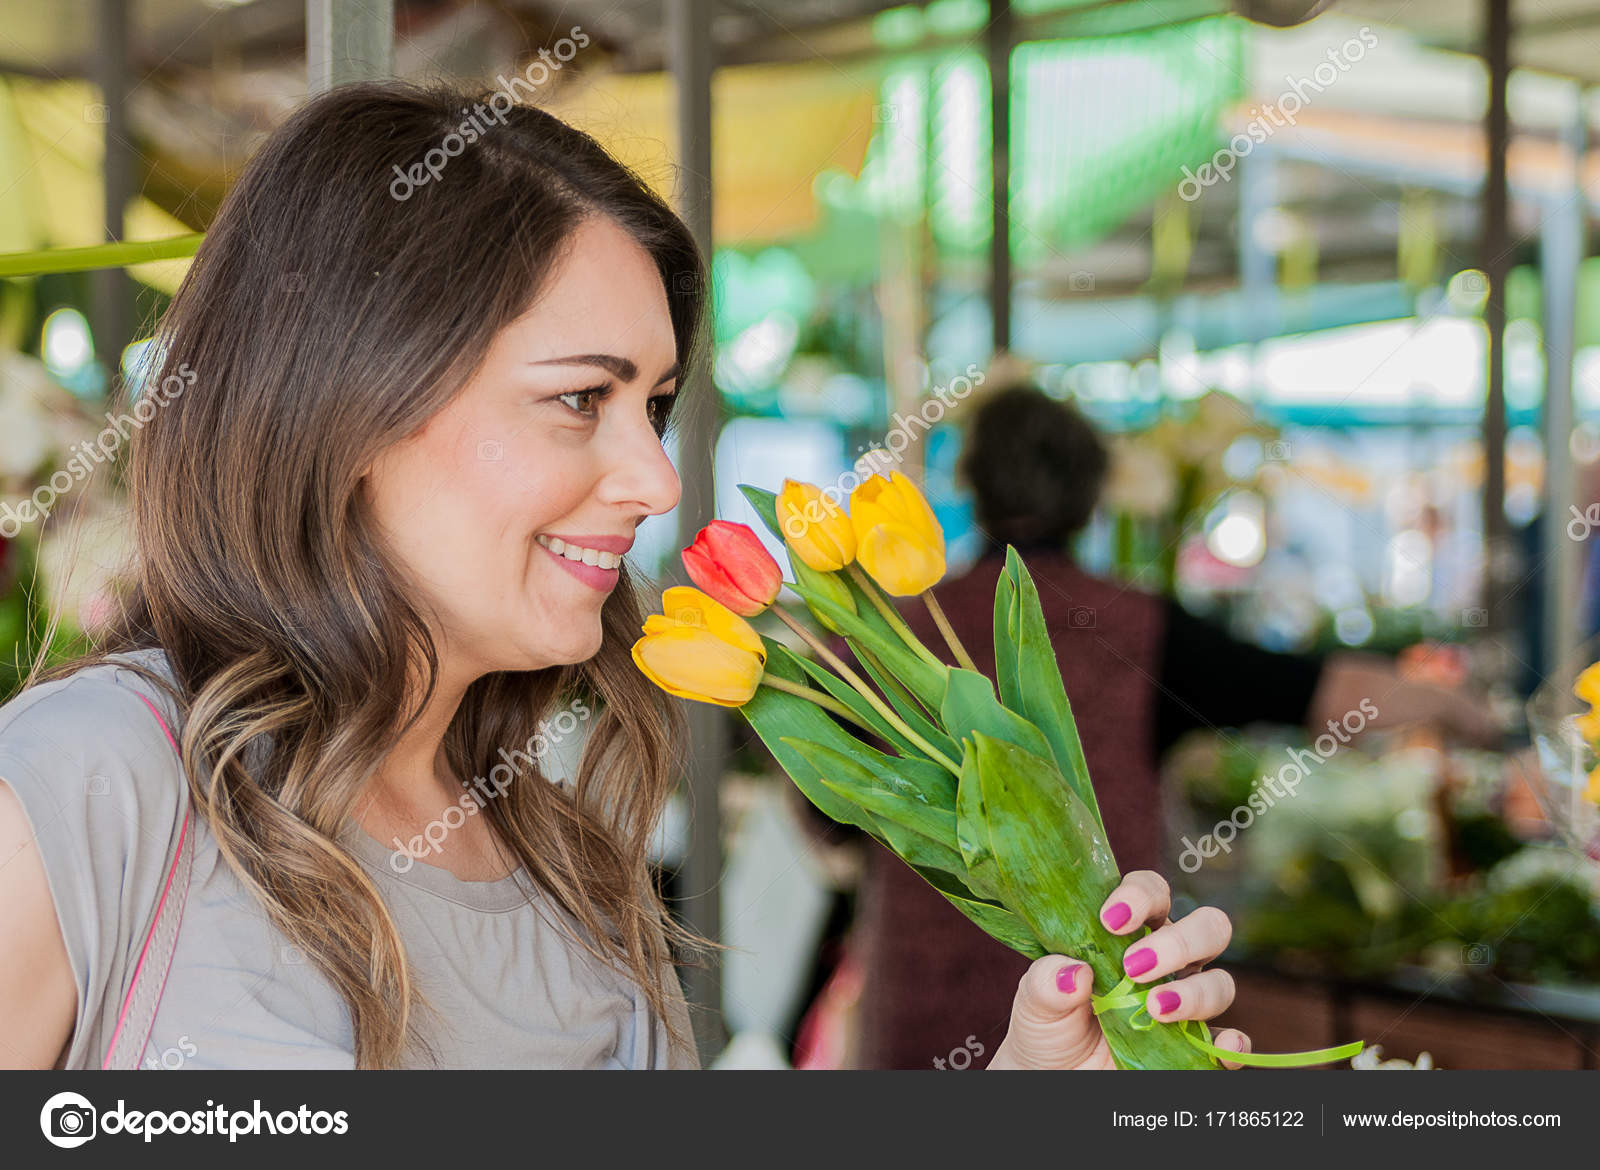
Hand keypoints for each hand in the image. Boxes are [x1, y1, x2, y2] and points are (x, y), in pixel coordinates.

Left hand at [987, 870, 1249, 1068]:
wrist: (1054, 1075)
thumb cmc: (1048, 1024)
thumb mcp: (1034, 1000)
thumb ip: (1046, 982)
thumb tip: (1073, 973)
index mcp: (1129, 932)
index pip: (1152, 892)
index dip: (1139, 896)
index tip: (1111, 920)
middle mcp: (1167, 961)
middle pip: (1206, 927)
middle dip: (1178, 941)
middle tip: (1135, 966)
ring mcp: (1186, 1003)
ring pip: (1220, 982)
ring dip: (1194, 993)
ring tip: (1154, 1008)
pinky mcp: (1197, 1048)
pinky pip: (1233, 1042)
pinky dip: (1233, 1044)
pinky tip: (1217, 1048)